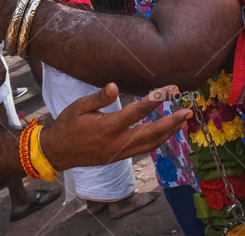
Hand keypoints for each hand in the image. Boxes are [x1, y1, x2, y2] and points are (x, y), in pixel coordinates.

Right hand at [40, 84, 191, 171]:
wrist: (57, 153)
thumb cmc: (67, 125)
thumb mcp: (78, 107)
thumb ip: (98, 97)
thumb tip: (115, 86)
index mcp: (107, 127)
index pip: (138, 111)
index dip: (157, 99)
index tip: (171, 89)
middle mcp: (117, 142)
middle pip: (151, 133)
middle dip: (172, 122)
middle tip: (187, 111)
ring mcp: (119, 153)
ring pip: (150, 144)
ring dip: (168, 133)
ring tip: (182, 122)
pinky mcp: (119, 158)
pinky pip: (143, 150)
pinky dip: (157, 141)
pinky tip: (165, 132)